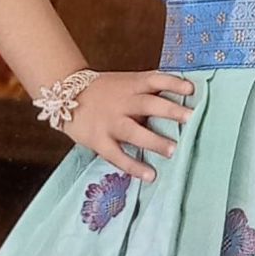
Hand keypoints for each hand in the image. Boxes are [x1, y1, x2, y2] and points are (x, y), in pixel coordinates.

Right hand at [64, 68, 195, 182]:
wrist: (63, 94)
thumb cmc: (103, 91)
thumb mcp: (124, 83)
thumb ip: (146, 90)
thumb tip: (179, 99)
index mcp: (131, 84)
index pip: (154, 80)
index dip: (173, 83)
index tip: (191, 90)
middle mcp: (122, 102)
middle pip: (148, 104)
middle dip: (170, 111)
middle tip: (191, 119)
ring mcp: (110, 122)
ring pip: (134, 131)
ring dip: (154, 141)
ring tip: (173, 150)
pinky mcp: (99, 140)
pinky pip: (118, 155)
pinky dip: (134, 167)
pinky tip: (150, 175)